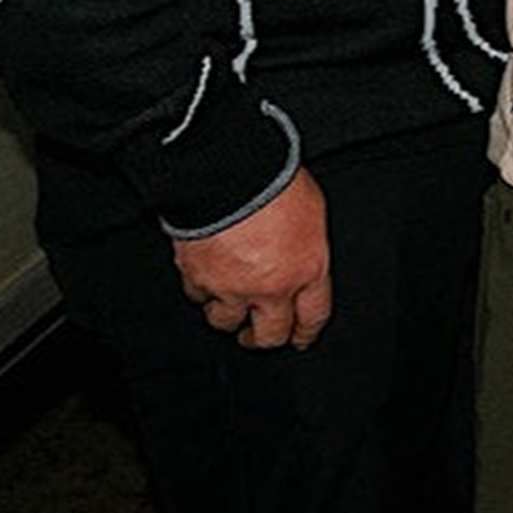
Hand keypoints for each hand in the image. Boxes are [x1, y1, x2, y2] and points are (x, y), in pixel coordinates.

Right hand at [174, 168, 330, 350]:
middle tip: (257, 334)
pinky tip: (206, 280)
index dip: (305, 333)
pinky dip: (202, 291)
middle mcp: (271, 288)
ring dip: (228, 317)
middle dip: (264, 338)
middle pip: (269, 335)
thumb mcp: (313, 211)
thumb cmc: (276, 182)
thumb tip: (301, 255)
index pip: (313, 317)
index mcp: (308, 269)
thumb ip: (308, 245)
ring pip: (226, 322)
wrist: (229, 174)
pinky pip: (198, 297)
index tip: (300, 338)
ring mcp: (231, 288)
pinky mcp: (198, 279)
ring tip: (229, 306)